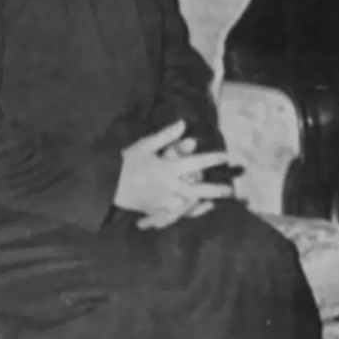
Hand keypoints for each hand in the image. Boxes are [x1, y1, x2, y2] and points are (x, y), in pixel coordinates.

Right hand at [113, 121, 236, 229]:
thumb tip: (184, 124)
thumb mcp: (145, 146)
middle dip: (217, 190)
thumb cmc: (127, 164)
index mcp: (169, 169)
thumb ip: (166, 136)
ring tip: (217, 201)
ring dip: (206, 201)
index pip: (197, 163)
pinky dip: (191, 211)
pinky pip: (179, 214)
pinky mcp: (158, 211)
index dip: (213, 159)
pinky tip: (199, 208)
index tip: (226, 157)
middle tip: (231, 190)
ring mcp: (165, 202)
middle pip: (200, 189)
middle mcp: (171, 187)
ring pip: (191, 204)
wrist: (107, 187)